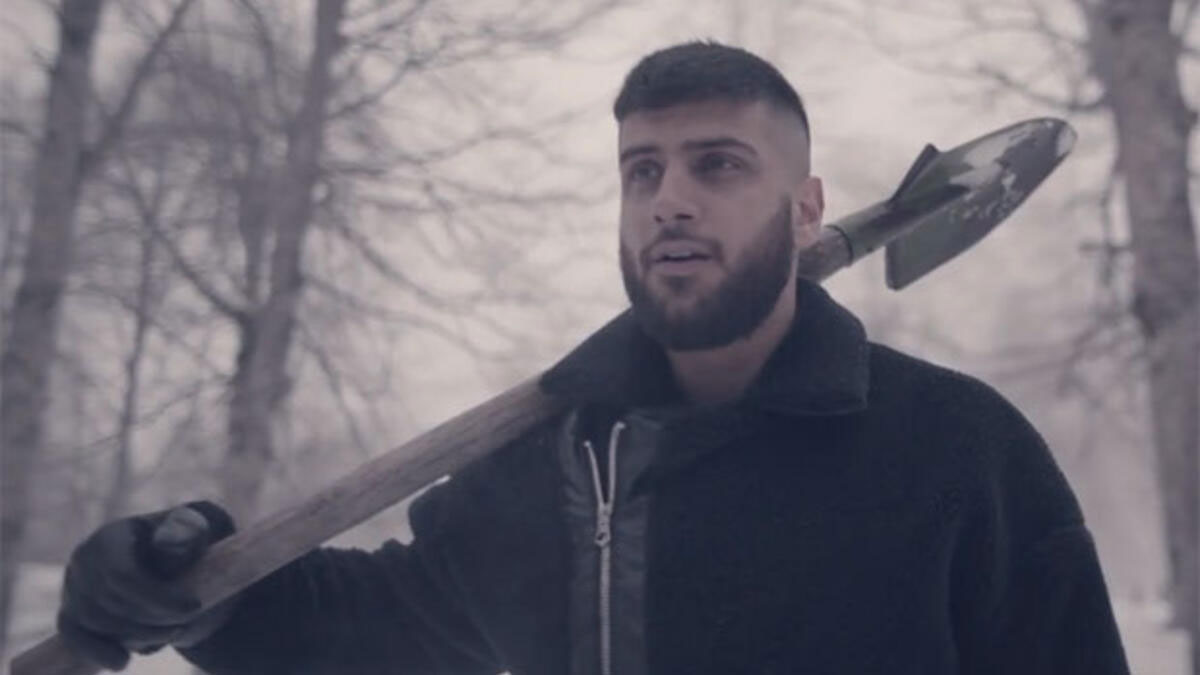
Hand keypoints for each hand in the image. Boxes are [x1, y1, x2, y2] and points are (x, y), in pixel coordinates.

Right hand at [57, 501, 235, 669]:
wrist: (169, 562)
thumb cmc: (181, 544)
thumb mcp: (192, 531)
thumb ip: (188, 531)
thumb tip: (172, 539)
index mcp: (111, 536)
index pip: (123, 574)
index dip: (158, 597)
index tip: (194, 607)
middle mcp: (84, 560)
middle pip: (109, 601)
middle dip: (152, 617)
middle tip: (186, 622)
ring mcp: (73, 588)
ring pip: (96, 622)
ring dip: (138, 634)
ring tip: (174, 632)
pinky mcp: (71, 614)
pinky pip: (74, 637)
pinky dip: (97, 651)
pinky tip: (122, 661)